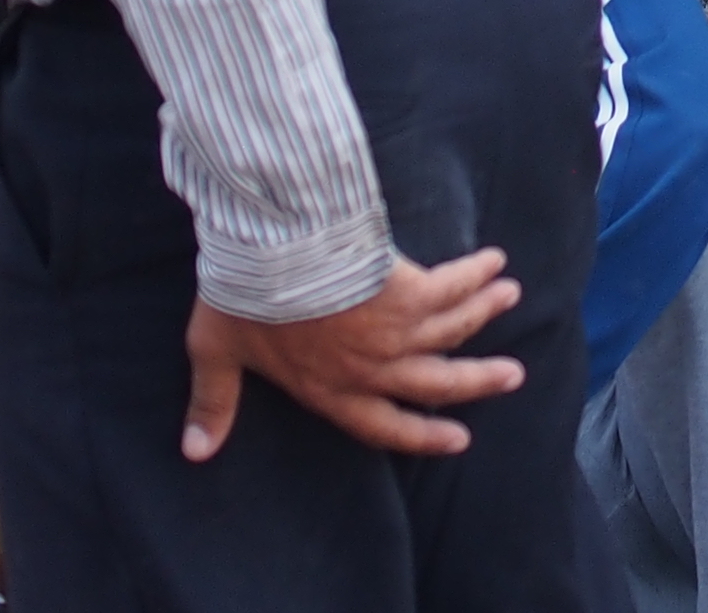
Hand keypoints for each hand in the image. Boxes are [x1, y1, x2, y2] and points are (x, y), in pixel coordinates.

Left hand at [181, 249, 523, 461]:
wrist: (270, 256)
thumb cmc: (240, 302)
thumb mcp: (216, 353)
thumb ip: (214, 402)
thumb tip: (194, 452)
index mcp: (330, 391)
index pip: (385, 425)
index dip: (423, 435)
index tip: (458, 439)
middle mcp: (372, 368)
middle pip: (438, 381)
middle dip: (477, 381)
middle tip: (512, 376)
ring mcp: (396, 330)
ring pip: (453, 329)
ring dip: (484, 313)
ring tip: (509, 296)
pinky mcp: (409, 289)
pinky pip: (453, 285)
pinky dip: (475, 274)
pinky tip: (492, 261)